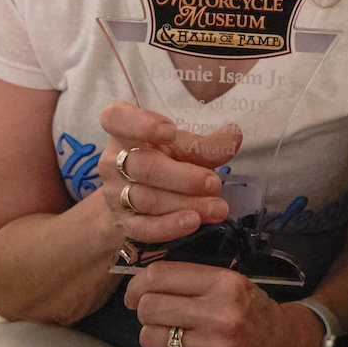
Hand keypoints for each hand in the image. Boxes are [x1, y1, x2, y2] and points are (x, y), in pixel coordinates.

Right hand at [97, 100, 237, 245]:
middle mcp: (113, 161)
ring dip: (186, 203)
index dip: (141, 124)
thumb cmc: (159, 161)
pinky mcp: (123, 224)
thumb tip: (234, 136)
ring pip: (148, 199)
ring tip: (217, 208)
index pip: (116, 118)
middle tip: (214, 183)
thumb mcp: (178, 147)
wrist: (131, 200)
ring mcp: (115, 194)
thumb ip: (202, 144)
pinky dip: (168, 226)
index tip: (170, 131)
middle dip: (183, 177)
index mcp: (123, 131)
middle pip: (144, 167)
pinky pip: (143, 228)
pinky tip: (192, 222)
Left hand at [126, 261, 322, 346]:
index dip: (138, 284)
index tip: (135, 293)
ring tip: (172, 336)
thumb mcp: (230, 282)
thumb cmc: (251, 313)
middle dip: (146, 311)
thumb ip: (191, 278)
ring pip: (149, 338)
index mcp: (225, 285)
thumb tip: (141, 281)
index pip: (160, 276)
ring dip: (154, 336)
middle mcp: (220, 317)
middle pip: (150, 307)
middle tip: (157, 315)